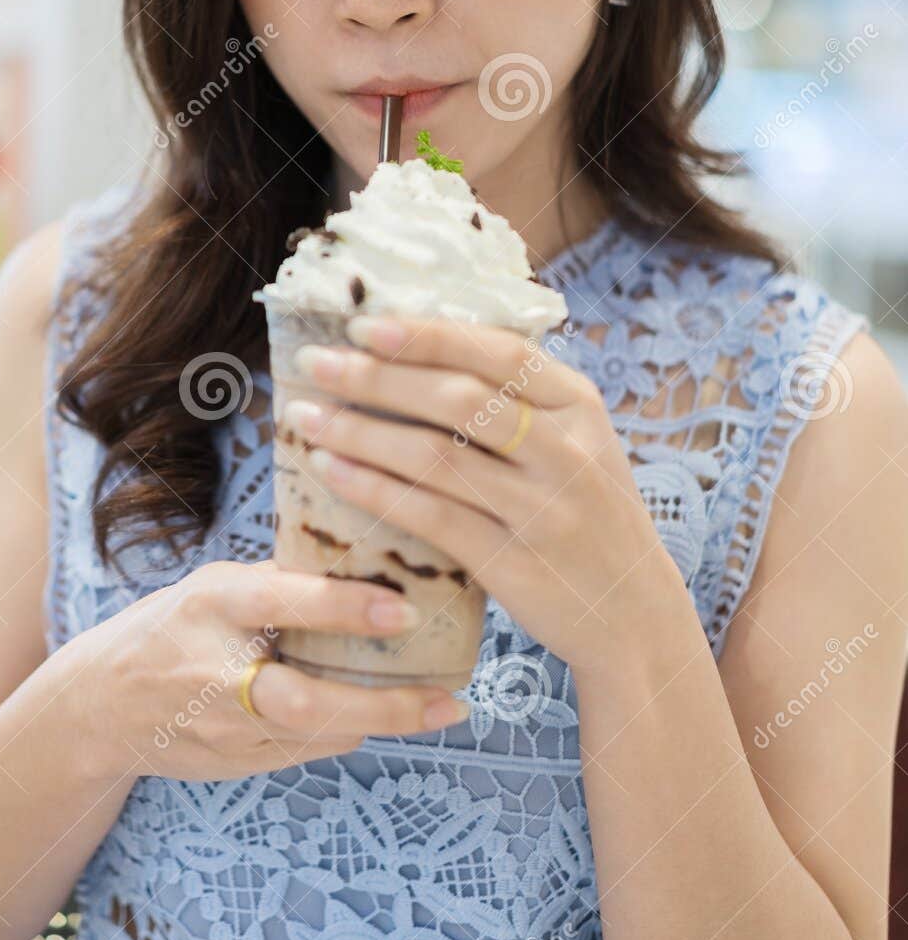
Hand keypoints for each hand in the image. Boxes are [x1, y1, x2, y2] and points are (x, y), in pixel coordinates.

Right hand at [75, 558, 468, 783]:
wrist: (99, 705)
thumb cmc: (172, 627)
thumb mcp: (213, 586)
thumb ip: (278, 580)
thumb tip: (362, 556)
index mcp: (215, 607)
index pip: (285, 603)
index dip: (346, 607)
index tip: (405, 608)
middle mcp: (218, 671)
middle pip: (307, 700)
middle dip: (382, 705)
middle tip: (444, 700)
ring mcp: (224, 728)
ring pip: (316, 734)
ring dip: (380, 722)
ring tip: (438, 707)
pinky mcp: (233, 764)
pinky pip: (305, 750)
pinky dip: (347, 731)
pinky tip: (385, 715)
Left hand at [284, 315, 683, 675]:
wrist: (633, 614)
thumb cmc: (586, 514)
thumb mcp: (578, 442)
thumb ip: (518, 399)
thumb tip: (419, 344)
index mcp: (579, 405)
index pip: (496, 352)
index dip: (426, 335)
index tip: (363, 325)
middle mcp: (567, 451)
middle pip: (456, 399)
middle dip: (374, 376)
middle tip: (313, 363)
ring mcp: (542, 509)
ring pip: (434, 456)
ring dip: (359, 432)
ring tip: (305, 417)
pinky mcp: (513, 562)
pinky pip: (428, 516)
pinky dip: (372, 488)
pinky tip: (330, 471)